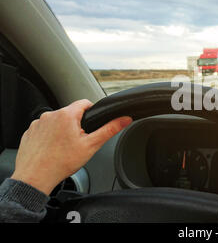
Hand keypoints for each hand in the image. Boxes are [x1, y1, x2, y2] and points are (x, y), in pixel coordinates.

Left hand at [11, 99, 131, 194]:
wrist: (35, 177)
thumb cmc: (61, 162)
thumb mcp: (91, 145)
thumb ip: (109, 130)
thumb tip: (124, 119)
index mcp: (67, 115)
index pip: (84, 103)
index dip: (92, 112)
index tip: (92, 124)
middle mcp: (50, 115)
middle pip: (70, 113)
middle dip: (77, 125)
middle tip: (78, 142)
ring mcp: (38, 123)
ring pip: (57, 122)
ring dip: (62, 130)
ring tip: (64, 148)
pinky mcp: (30, 132)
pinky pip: (44, 130)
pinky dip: (50, 137)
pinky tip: (52, 150)